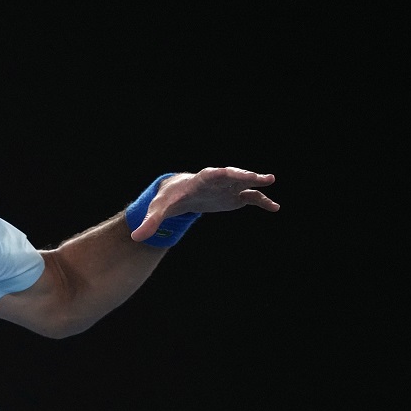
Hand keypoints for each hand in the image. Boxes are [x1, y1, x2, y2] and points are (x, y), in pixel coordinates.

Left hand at [129, 166, 279, 242]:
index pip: (210, 175)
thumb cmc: (167, 200)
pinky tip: (275, 207)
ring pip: (244, 184)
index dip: (219, 175)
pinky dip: (262, 202)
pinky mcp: (233, 198)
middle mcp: (216, 181)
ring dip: (257, 183)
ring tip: (271, 181)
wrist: (178, 195)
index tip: (229, 173)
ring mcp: (226, 188)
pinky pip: (250, 198)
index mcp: (198, 181)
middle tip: (258, 176)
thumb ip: (150, 222)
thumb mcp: (158, 210)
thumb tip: (136, 237)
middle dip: (242, 175)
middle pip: (231, 175)